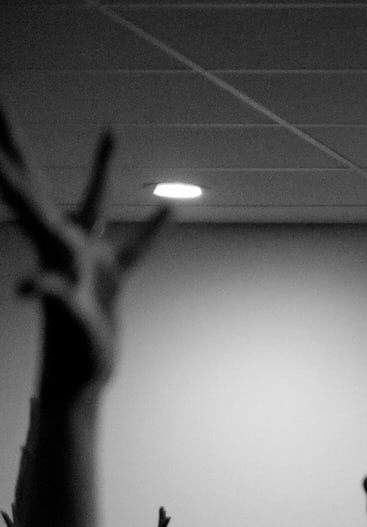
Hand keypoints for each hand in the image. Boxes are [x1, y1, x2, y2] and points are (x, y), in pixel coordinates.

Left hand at [0, 114, 172, 395]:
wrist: (79, 377)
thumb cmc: (70, 352)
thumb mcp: (63, 319)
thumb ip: (52, 295)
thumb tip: (28, 287)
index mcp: (53, 244)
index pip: (22, 192)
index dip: (5, 163)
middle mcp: (63, 241)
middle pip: (38, 179)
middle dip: (16, 139)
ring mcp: (86, 256)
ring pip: (95, 199)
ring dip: (104, 165)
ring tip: (113, 129)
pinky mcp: (110, 278)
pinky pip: (137, 247)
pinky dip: (154, 229)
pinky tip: (171, 211)